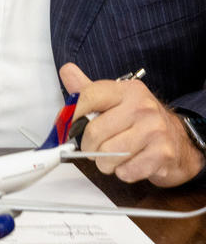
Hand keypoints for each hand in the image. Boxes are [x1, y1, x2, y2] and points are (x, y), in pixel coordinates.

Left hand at [60, 62, 204, 187]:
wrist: (179, 140)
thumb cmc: (139, 120)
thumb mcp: (114, 100)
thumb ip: (88, 89)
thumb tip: (67, 71)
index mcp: (126, 90)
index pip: (88, 97)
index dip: (70, 115)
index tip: (64, 128)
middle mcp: (142, 107)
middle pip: (95, 132)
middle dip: (88, 147)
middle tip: (93, 148)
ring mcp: (155, 130)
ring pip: (108, 154)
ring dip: (104, 163)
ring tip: (111, 157)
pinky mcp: (163, 154)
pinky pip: (126, 171)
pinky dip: (122, 172)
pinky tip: (129, 164)